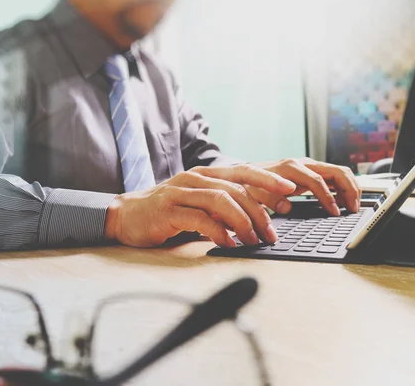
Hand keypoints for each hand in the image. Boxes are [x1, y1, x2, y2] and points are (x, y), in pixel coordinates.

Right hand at [105, 165, 295, 246]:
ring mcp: (179, 193)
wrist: (124, 215)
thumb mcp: (195, 203)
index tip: (290, 192)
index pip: (242, 171)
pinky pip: (199, 219)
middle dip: (259, 212)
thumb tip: (254, 218)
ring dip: (242, 222)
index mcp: (203, 174)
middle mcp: (193, 179)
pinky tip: (228, 244)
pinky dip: (218, 232)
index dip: (267, 180)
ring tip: (253, 240)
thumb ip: (220, 205)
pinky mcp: (167, 211)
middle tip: (272, 234)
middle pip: (236, 189)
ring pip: (220, 201)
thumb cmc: (164, 212)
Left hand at [247, 158, 362, 215]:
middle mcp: (302, 164)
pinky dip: (343, 187)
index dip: (328, 198)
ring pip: (338, 172)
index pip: (317, 181)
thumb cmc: (250, 184)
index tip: (334, 213)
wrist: (245, 173)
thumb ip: (268, 199)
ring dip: (350, 187)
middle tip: (354, 209)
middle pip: (336, 171)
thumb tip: (287, 206)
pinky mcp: (310, 172)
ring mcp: (308, 166)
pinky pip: (333, 177)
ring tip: (353, 207)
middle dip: (350, 189)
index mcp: (291, 168)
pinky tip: (343, 201)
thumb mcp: (254, 192)